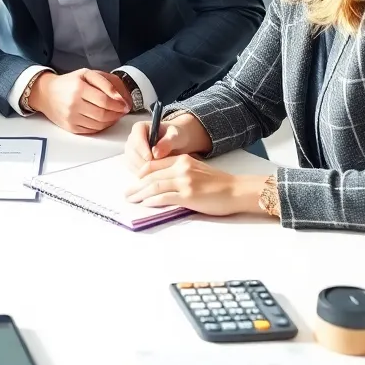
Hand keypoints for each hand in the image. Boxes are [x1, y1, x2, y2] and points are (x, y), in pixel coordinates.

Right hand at [27, 69, 130, 133]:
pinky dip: (101, 126)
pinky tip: (103, 120)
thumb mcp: (86, 74)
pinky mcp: (70, 128)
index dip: (119, 105)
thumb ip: (105, 83)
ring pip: (99, 125)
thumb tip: (120, 98)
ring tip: (114, 115)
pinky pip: (92, 130)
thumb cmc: (68, 83)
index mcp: (78, 88)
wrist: (46, 94)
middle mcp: (73, 104)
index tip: (125, 105)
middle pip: (103, 114)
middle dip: (116, 114)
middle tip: (121, 111)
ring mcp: (71, 118)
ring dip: (111, 121)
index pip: (105, 101)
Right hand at [124, 111, 211, 170]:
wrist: (177, 142)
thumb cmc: (177, 136)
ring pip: (131, 163)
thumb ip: (167, 142)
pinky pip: (134, 170)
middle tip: (157, 168)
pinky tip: (155, 174)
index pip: (136, 140)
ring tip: (159, 171)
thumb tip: (155, 153)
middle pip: (131, 153)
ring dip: (143, 170)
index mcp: (139, 128)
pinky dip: (143, 174)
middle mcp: (132, 139)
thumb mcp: (176, 136)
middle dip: (143, 162)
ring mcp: (131, 151)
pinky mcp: (133, 162)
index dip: (142, 150)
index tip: (153, 158)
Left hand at [124, 154, 265, 216]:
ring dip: (140, 194)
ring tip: (132, 199)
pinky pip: (164, 197)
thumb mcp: (197, 169)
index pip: (154, 165)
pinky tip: (145, 204)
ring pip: (154, 186)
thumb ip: (180, 172)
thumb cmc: (219, 183)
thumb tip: (161, 182)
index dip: (141, 174)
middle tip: (127, 193)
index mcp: (182, 160)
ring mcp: (184, 181)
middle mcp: (181, 168)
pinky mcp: (188, 195)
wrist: (237, 190)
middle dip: (136, 186)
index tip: (135, 181)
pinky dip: (152, 200)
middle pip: (151, 176)